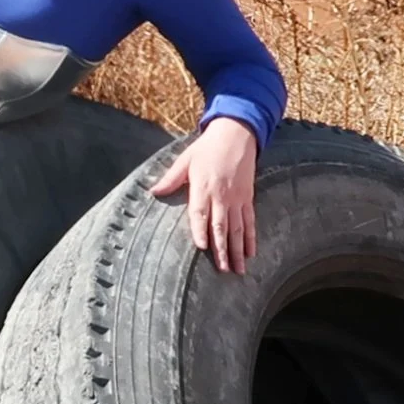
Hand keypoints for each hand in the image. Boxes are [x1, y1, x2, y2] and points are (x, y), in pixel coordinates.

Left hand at [149, 117, 258, 274]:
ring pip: (238, 228)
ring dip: (238, 250)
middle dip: (223, 249)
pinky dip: (251, 237)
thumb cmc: (208, 148)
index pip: (200, 213)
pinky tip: (251, 253)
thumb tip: (153, 191)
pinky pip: (250, 221)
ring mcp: (236, 198)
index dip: (201, 230)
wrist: (236, 134)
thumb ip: (171, 178)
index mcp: (203, 188)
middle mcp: (222, 196)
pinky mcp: (247, 198)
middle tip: (223, 270)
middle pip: (221, 226)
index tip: (202, 247)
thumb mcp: (186, 160)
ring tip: (238, 270)